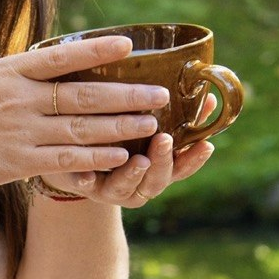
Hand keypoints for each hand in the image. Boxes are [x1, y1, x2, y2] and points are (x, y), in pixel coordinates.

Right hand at [0, 35, 170, 192]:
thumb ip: (31, 70)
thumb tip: (74, 56)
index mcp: (11, 71)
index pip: (60, 58)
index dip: (95, 51)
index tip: (128, 46)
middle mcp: (17, 99)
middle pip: (80, 96)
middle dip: (124, 95)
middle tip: (159, 94)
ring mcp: (19, 132)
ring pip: (79, 129)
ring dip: (118, 126)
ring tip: (150, 123)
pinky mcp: (19, 162)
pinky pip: (65, 160)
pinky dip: (95, 157)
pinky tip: (120, 154)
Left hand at [41, 93, 217, 206]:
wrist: (73, 163)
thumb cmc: (115, 138)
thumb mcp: (140, 127)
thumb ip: (165, 114)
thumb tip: (204, 90)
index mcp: (155, 169)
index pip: (181, 166)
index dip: (194, 158)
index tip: (206, 143)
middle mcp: (138, 184)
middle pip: (157, 179)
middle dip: (163, 160)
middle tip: (164, 140)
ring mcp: (111, 188)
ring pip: (127, 186)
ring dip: (133, 173)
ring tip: (138, 159)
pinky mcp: (84, 185)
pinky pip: (85, 184)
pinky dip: (87, 180)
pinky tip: (86, 174)